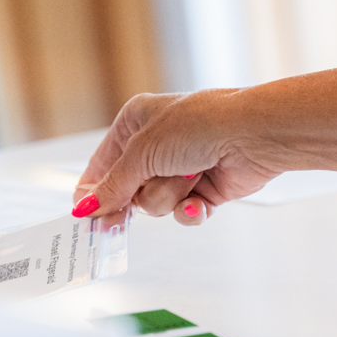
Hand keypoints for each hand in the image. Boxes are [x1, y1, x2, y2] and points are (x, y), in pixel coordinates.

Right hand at [74, 91, 281, 223]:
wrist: (252, 135)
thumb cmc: (197, 127)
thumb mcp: (143, 153)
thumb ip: (114, 185)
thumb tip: (87, 207)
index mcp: (137, 121)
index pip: (104, 162)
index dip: (95, 190)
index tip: (85, 216)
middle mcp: (159, 144)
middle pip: (129, 189)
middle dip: (137, 196)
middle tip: (127, 210)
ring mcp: (183, 168)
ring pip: (156, 204)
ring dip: (171, 195)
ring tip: (190, 175)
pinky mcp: (207, 190)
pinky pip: (185, 214)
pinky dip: (191, 211)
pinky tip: (199, 203)